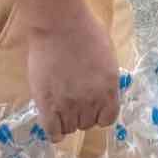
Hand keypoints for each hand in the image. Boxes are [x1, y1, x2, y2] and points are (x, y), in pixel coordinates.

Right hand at [26, 8, 119, 142]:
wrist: (60, 26)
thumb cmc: (86, 31)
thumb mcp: (107, 54)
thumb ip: (106, 76)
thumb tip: (101, 87)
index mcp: (110, 86)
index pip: (109, 118)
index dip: (100, 114)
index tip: (93, 108)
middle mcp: (92, 99)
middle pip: (88, 123)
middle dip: (82, 115)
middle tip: (74, 102)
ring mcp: (69, 104)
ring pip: (70, 128)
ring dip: (66, 121)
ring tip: (61, 108)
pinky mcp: (47, 106)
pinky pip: (53, 131)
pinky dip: (53, 131)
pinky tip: (52, 121)